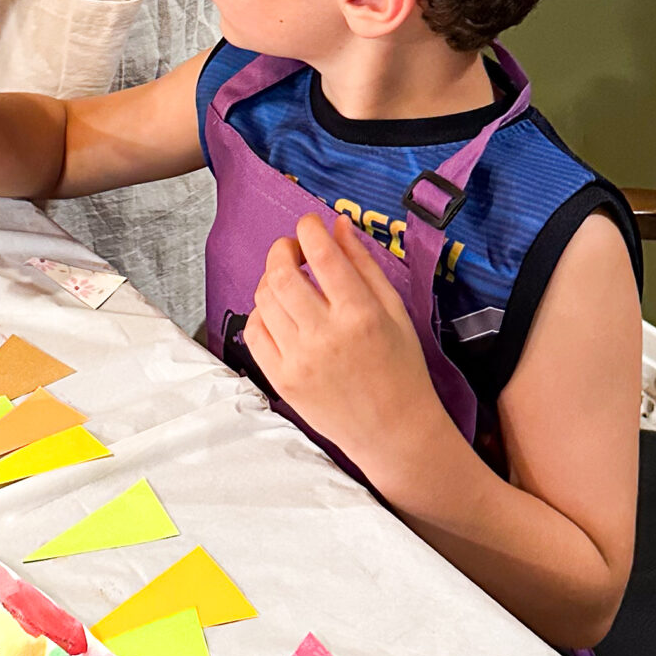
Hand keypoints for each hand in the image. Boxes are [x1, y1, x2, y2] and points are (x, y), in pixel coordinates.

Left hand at [245, 212, 435, 470]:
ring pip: (264, 299)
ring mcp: (298, 360)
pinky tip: (280, 312)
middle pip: (282, 273)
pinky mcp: (281, 380)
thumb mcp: (395, 311)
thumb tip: (338, 225)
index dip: (309, 229)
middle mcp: (325, 336)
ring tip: (290, 281)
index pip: (321, 255)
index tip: (310, 224)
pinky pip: (254, 332)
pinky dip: (261, 313)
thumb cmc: (401, 370)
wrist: (393, 431)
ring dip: (271, 278)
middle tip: (293, 250)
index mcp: (359, 315)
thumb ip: (364, 265)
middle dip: (282, 249)